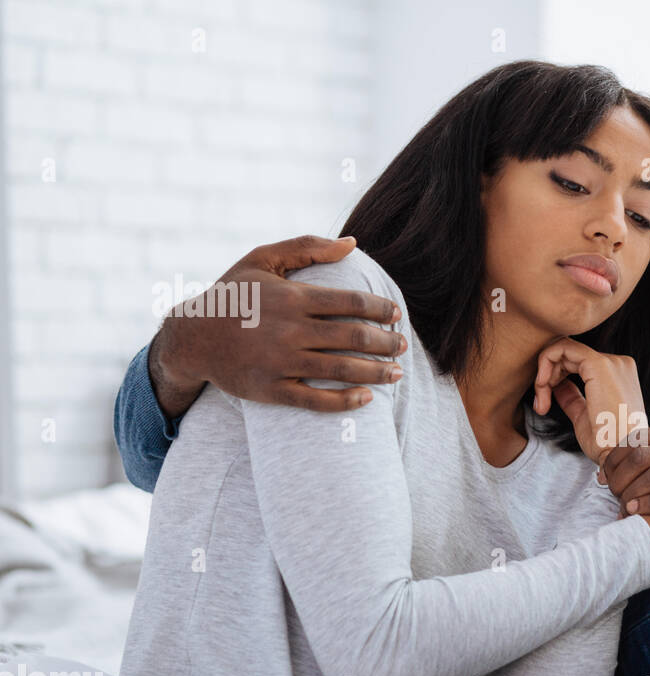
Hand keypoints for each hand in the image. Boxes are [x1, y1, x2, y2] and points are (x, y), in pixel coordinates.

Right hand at [152, 235, 407, 417]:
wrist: (190, 337)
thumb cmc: (234, 294)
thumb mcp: (262, 259)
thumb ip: (307, 247)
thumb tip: (353, 243)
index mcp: (291, 297)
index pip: (350, 302)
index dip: (380, 308)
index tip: (396, 314)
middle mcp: (288, 329)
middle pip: (353, 337)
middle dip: (386, 342)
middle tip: (403, 345)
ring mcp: (279, 362)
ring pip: (341, 370)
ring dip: (376, 372)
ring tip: (397, 372)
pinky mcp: (271, 390)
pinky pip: (316, 401)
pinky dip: (345, 401)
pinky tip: (367, 398)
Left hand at [532, 338, 647, 466]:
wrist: (622, 453)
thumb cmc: (608, 443)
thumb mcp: (585, 416)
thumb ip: (572, 398)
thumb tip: (557, 387)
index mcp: (618, 375)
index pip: (578, 364)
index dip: (555, 379)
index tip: (543, 405)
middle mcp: (618, 363)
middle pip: (569, 355)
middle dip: (546, 376)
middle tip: (540, 404)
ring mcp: (610, 361)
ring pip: (563, 349)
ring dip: (544, 373)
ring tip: (541, 400)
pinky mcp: (599, 364)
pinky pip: (562, 348)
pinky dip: (546, 363)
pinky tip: (542, 386)